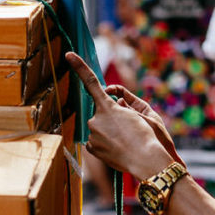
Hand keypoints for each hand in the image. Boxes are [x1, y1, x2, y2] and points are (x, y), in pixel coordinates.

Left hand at [66, 52, 173, 178]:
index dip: (79, 67)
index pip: (91, 83)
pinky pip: (97, 142)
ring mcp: (92, 135)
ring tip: (125, 141)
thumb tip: (114, 108)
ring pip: (99, 129)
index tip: (69, 55)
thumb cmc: (145, 135)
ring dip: (109, 133)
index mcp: (106, 107)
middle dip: (109, 118)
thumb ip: (119, 108)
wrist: (145, 159)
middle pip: (99, 114)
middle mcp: (95, 120)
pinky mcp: (92, 149)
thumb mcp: (137, 114)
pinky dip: (106, 144)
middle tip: (127, 129)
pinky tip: (117, 149)